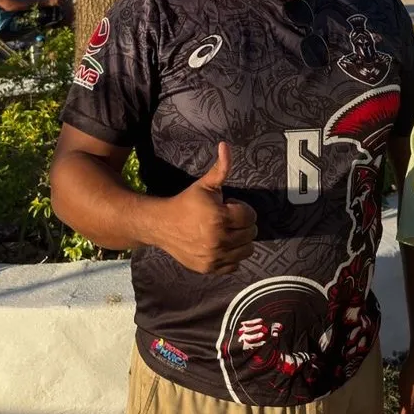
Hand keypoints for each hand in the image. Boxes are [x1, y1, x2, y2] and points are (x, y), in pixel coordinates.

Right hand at [156, 142, 257, 273]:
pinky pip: (235, 264)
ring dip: (240, 240)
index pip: (250, 216)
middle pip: (251, 233)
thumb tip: (226, 145)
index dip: (240, 208)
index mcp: (220, 217)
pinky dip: (232, 256)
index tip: (227, 206)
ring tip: (224, 231)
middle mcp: (219, 239)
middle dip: (242, 224)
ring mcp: (215, 256)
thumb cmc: (186, 203)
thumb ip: (221, 168)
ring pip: (247, 250)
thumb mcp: (204, 185)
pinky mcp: (210, 268)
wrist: (161, 226)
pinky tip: (220, 245)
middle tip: (225, 219)